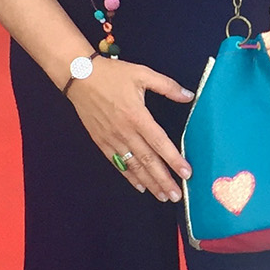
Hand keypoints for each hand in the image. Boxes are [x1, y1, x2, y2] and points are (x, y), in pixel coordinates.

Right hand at [67, 58, 193, 201]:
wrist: (79, 77)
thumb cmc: (113, 74)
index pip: (159, 142)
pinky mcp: (101, 142)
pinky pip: (118, 163)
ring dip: (149, 182)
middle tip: (177, 195)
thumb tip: (189, 96)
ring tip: (162, 195)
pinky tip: (140, 186)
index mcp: (137, 115)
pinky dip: (129, 176)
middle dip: (163, 179)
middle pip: (148, 160)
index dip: (173, 159)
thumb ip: (167, 86)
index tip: (186, 173)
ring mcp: (112, 139)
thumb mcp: (142, 73)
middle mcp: (125, 132)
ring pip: (133, 166)